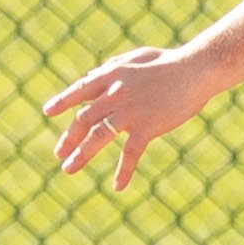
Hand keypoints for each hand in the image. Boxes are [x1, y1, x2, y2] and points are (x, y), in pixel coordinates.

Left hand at [42, 45, 220, 189]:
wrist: (196, 69)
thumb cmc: (170, 62)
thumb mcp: (137, 57)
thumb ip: (112, 66)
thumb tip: (91, 75)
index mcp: (111, 76)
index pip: (79, 91)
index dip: (62, 101)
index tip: (48, 111)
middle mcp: (114, 94)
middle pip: (83, 119)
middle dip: (68, 138)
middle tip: (59, 154)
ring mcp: (129, 111)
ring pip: (97, 136)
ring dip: (81, 155)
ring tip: (68, 169)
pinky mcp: (147, 126)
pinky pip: (130, 153)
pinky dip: (124, 171)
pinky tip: (117, 187)